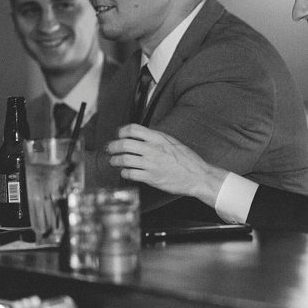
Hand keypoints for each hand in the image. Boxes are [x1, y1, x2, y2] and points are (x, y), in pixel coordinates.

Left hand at [106, 124, 225, 207]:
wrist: (197, 176)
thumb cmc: (188, 160)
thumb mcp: (173, 142)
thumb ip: (158, 138)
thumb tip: (143, 136)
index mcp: (158, 139)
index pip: (133, 129)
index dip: (122, 131)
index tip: (119, 135)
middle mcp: (153, 150)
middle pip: (124, 144)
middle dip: (113, 146)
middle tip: (110, 149)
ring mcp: (151, 164)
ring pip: (124, 160)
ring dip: (115, 160)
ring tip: (114, 161)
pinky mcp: (151, 178)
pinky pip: (130, 174)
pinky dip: (124, 172)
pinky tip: (125, 172)